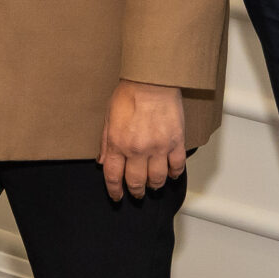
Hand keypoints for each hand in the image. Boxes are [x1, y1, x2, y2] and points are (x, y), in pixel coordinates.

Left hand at [99, 80, 187, 201]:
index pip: (113, 176)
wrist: (152, 80)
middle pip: (136, 182)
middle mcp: (137, 150)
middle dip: (135, 191)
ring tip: (153, 186)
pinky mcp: (175, 142)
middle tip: (137, 193)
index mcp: (117, 143)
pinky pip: (176, 166)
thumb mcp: (108, 117)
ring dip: (154, 186)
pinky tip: (170, 174)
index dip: (114, 191)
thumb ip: (105, 141)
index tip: (116, 196)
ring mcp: (158, 147)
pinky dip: (174, 174)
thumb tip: (102, 160)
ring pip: (157, 179)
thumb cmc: (129, 94)